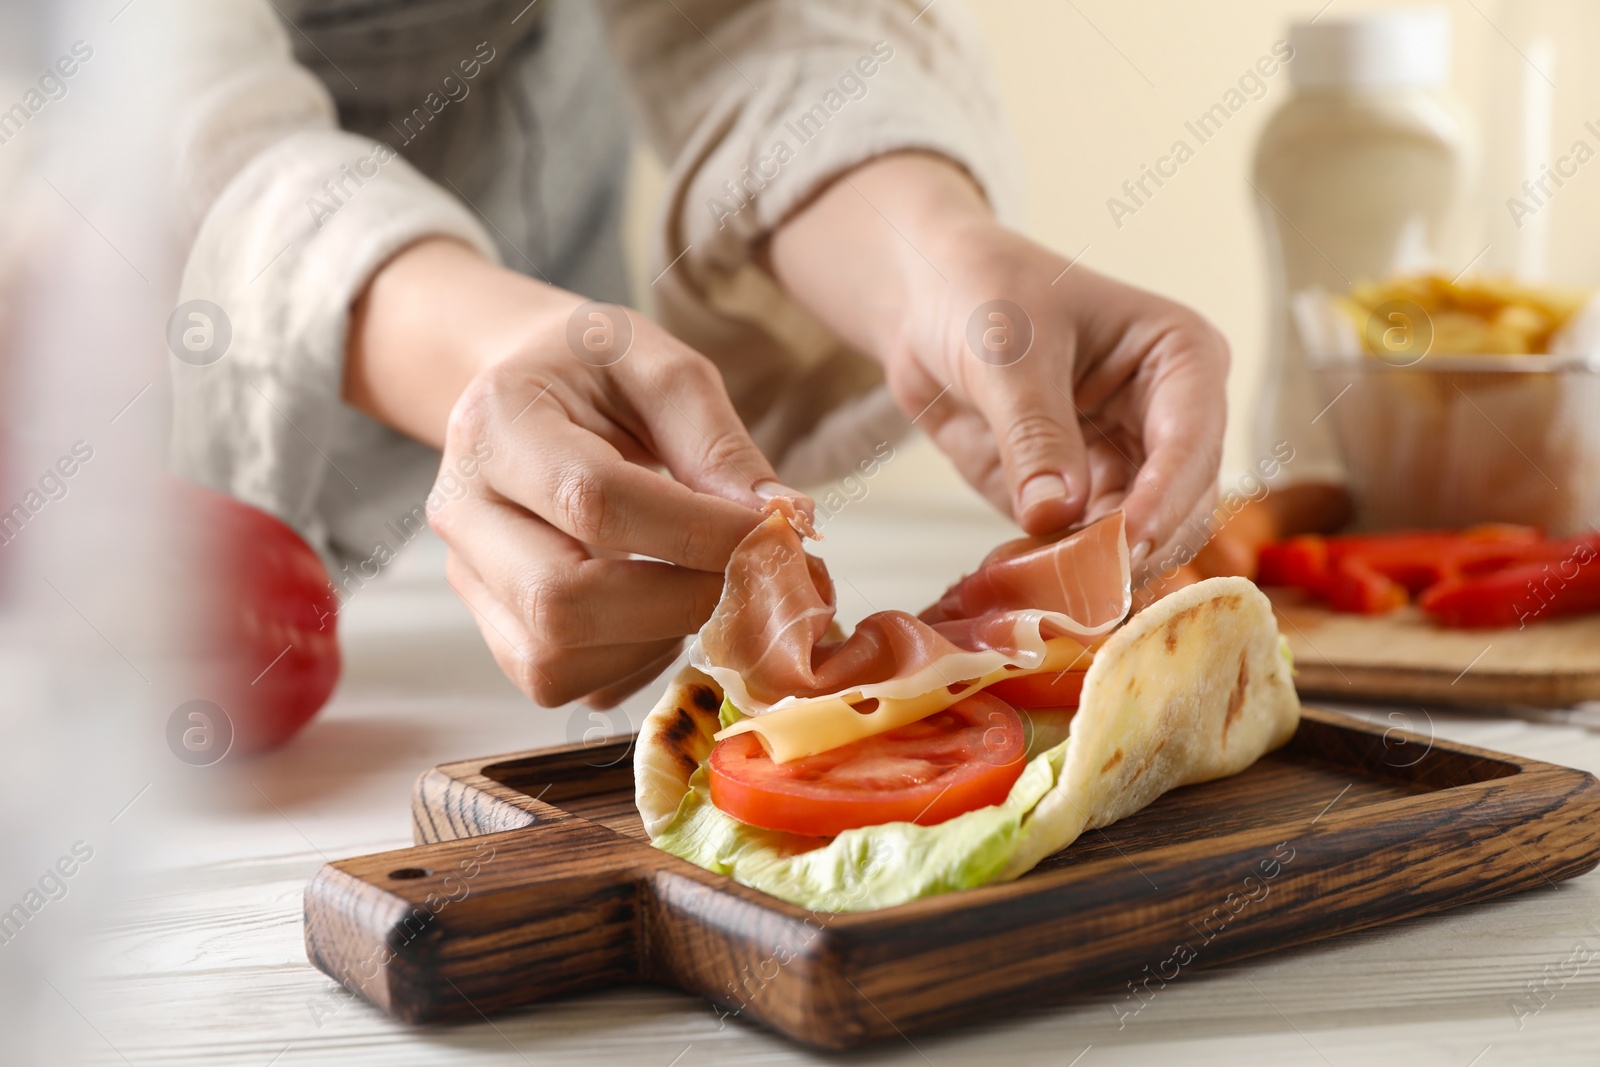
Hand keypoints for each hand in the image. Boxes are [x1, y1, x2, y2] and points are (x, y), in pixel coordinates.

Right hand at [345, 240, 800, 705]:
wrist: (526, 390)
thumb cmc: (596, 372)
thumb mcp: (662, 368)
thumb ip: (720, 442)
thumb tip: (782, 522)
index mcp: (497, 424)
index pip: (593, 500)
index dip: (697, 532)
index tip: (773, 534)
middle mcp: (462, 509)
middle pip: (560, 599)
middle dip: (678, 602)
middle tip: (750, 578)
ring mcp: (468, 577)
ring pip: (554, 658)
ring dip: (656, 640)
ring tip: (701, 584)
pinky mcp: (494, 627)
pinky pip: (563, 682)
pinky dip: (631, 663)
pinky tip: (661, 610)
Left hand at [767, 154, 1230, 573]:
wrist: (930, 299)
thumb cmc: (983, 290)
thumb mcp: (1006, 352)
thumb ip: (1032, 432)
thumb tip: (1054, 513)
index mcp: (1182, 359)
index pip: (1192, 442)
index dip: (1163, 499)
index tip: (1126, 545)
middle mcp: (1172, 419)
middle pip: (1181, 506)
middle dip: (1134, 547)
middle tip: (1080, 587)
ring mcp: (1130, 464)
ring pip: (1141, 542)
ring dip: (1096, 572)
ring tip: (1043, 591)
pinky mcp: (1084, 499)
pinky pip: (1086, 552)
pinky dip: (1060, 574)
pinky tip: (1022, 583)